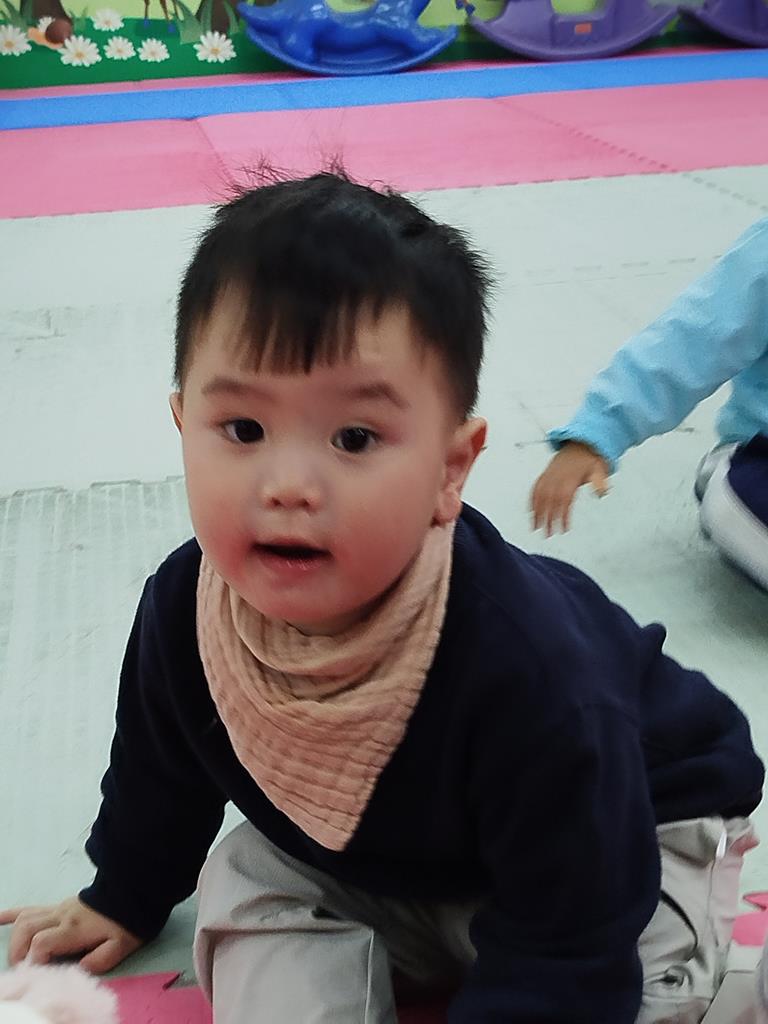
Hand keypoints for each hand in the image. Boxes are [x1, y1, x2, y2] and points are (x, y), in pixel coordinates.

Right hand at [0, 897, 143, 973]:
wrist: (133, 893)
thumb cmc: (126, 921)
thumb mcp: (120, 946)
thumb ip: (99, 961)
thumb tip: (78, 970)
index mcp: (74, 928)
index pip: (41, 943)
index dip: (34, 960)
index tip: (39, 972)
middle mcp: (61, 916)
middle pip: (26, 930)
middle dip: (18, 952)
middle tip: (25, 968)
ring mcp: (58, 909)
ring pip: (25, 918)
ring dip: (15, 938)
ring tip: (16, 957)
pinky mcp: (59, 906)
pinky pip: (32, 907)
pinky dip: (13, 914)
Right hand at [531, 442, 608, 535]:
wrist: (580, 444)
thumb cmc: (589, 459)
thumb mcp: (599, 468)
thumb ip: (600, 481)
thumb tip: (602, 492)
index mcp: (570, 478)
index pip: (564, 501)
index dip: (562, 516)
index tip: (563, 529)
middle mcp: (556, 478)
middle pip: (549, 501)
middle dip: (547, 519)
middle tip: (548, 534)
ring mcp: (548, 476)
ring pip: (539, 496)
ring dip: (536, 513)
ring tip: (536, 528)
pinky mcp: (544, 475)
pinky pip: (534, 489)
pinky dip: (531, 501)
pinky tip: (531, 513)